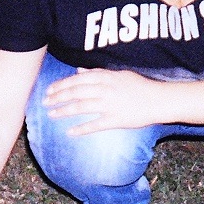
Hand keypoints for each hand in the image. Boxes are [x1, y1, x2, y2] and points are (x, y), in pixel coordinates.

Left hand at [43, 68, 162, 134]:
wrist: (159, 100)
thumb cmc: (139, 86)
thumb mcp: (118, 74)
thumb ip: (97, 72)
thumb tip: (78, 71)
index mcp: (105, 77)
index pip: (77, 80)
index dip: (61, 85)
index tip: (49, 90)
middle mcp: (105, 90)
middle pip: (76, 92)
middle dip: (58, 97)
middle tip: (45, 103)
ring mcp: (110, 105)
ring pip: (81, 107)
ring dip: (64, 111)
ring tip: (51, 115)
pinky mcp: (115, 120)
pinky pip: (95, 125)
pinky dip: (82, 128)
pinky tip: (70, 132)